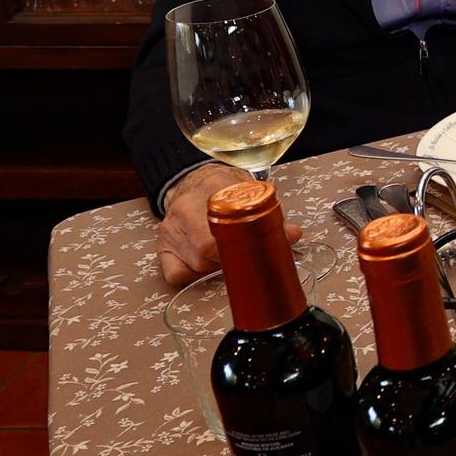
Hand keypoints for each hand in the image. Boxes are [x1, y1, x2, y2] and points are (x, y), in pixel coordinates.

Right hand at [157, 164, 300, 286]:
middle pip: (206, 251)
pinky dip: (192, 276)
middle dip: (230, 261)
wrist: (194, 179)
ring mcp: (170, 228)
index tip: (253, 255)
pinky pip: (175, 274)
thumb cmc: (225, 188)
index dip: (239, 247)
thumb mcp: (250, 193)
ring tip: (227, 257)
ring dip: (215, 269)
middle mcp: (185, 209)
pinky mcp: (162, 245)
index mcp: (213, 190)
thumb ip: (273, 214)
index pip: (223, 226)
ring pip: (193, 265)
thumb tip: (293, 235)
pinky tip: (205, 267)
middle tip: (244, 259)